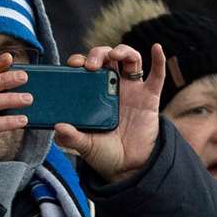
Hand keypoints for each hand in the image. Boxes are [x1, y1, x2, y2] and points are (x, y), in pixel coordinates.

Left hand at [54, 43, 165, 181]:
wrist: (128, 168)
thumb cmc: (104, 154)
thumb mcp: (85, 146)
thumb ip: (71, 138)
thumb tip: (58, 128)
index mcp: (94, 94)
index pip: (86, 68)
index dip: (80, 60)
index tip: (73, 64)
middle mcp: (113, 87)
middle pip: (107, 58)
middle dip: (98, 54)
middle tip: (91, 65)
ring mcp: (132, 91)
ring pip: (130, 59)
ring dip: (122, 51)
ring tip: (115, 55)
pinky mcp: (150, 98)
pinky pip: (157, 76)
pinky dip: (159, 60)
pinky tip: (156, 48)